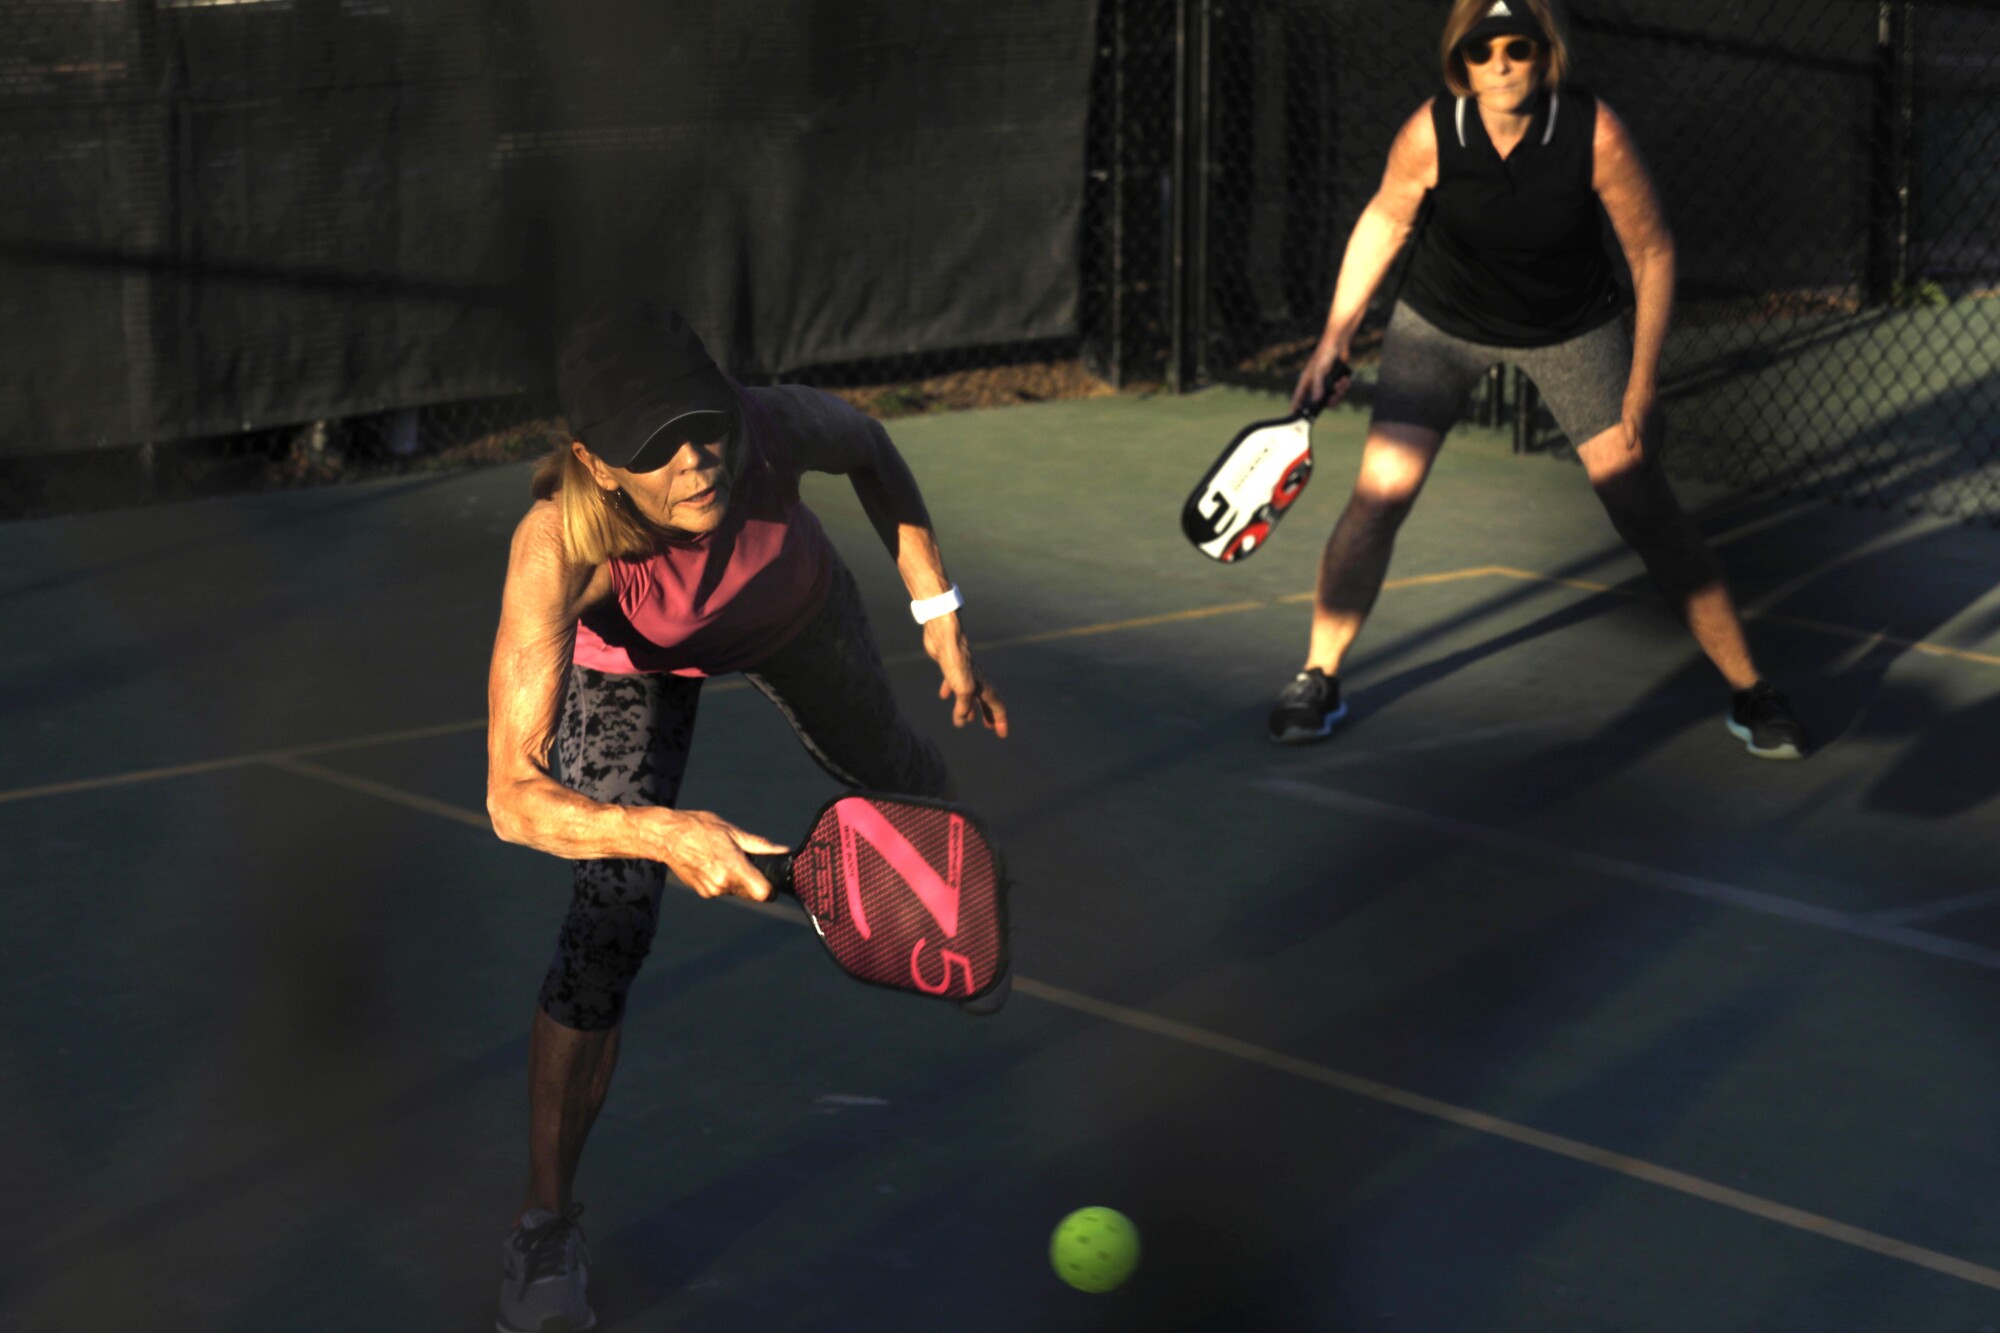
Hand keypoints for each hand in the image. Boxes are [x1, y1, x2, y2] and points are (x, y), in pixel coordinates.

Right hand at [651, 808, 788, 900]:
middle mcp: (722, 884)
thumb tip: (783, 851)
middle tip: (745, 860)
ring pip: (738, 891)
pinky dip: (724, 881)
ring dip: (738, 880)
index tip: (770, 878)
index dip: (771, 888)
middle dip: (755, 881)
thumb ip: (760, 846)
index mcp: (732, 868)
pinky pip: (723, 890)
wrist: (668, 837)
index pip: (763, 893)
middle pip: (752, 894)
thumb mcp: (733, 832)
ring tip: (725, 858)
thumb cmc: (701, 828)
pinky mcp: (703, 893)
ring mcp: (712, 890)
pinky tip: (713, 864)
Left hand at [922, 613, 1009, 737]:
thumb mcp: (962, 689)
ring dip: (970, 707)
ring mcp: (965, 673)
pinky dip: (951, 692)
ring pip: (971, 694)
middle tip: (989, 728)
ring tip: (968, 719)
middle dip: (988, 715)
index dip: (1000, 721)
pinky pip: (953, 683)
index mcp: (984, 686)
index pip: (998, 706)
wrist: (945, 637)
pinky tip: (944, 695)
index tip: (1002, 735)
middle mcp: (977, 680)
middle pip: (986, 701)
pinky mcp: (951, 668)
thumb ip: (963, 707)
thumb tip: (961, 722)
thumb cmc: (957, 661)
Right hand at [1291, 341, 1353, 413]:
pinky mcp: (1335, 381)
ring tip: (1341, 384)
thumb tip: (1317, 401)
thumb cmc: (1324, 354)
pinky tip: (1344, 380)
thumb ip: (1318, 386)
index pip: (1298, 398)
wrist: (1338, 343)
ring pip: (1331, 397)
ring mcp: (1325, 383)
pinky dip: (1343, 387)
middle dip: (1328, 401)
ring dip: (1339, 393)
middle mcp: (1315, 384)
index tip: (1293, 417)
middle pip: (1319, 402)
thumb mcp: (1319, 371)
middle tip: (1333, 398)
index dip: (1295, 408)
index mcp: (1306, 382)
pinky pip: (1339, 391)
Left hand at [1620, 384, 1657, 464]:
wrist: (1645, 386)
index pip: (1649, 451)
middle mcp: (1656, 429)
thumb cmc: (1632, 401)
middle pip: (1655, 449)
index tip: (1644, 471)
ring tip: (1649, 460)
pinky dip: (1656, 442)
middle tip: (1646, 470)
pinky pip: (1660, 435)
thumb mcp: (1627, 417)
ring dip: (1654, 452)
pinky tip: (1652, 444)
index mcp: (1648, 430)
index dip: (1647, 463)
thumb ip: (1630, 433)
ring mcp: (1660, 424)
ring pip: (1659, 442)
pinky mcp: (1660, 419)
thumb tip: (1630, 448)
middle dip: (1650, 460)